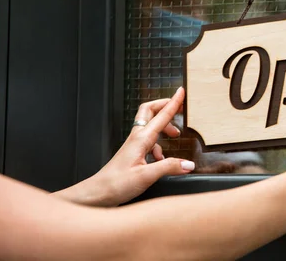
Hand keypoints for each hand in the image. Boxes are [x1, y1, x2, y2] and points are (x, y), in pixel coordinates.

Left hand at [54, 87, 193, 206]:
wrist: (97, 194)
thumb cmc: (115, 184)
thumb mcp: (146, 177)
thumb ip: (169, 167)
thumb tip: (188, 163)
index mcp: (141, 139)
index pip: (161, 115)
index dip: (173, 102)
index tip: (181, 92)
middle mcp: (137, 138)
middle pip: (150, 111)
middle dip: (165, 106)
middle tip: (179, 107)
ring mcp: (134, 145)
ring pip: (151, 126)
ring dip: (164, 126)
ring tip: (176, 135)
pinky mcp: (133, 153)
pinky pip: (149, 141)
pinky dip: (159, 145)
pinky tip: (162, 158)